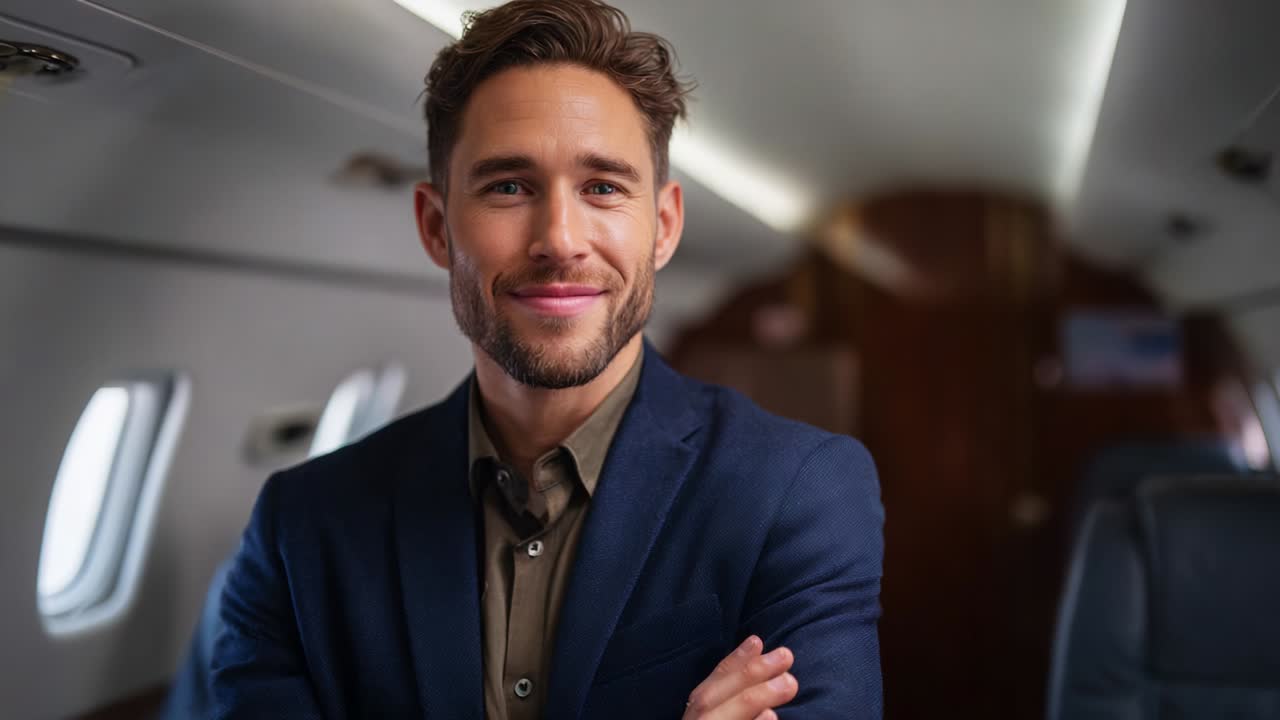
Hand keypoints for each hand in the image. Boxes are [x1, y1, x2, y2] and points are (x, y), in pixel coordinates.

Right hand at [681, 635, 797, 719]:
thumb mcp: (716, 710)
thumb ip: (729, 696)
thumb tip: (757, 655)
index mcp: (693, 716)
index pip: (709, 686)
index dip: (733, 662)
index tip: (757, 640)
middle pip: (710, 698)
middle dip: (748, 674)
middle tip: (785, 656)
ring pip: (719, 717)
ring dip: (755, 697)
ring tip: (788, 683)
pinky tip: (771, 716)